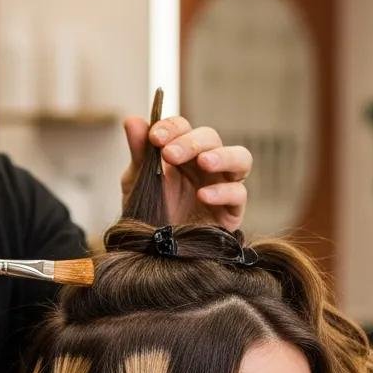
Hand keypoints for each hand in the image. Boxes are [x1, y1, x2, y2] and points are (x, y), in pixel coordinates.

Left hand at [121, 115, 251, 229]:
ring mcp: (222, 185)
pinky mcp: (232, 211)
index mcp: (182, 153)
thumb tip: (132, 120)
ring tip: (205, 162)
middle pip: (211, 138)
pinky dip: (223, 192)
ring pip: (240, 158)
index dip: (172, 127)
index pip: (184, 128)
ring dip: (222, 156)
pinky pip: (239, 194)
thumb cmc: (149, 214)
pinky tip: (204, 196)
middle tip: (169, 154)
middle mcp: (206, 164)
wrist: (154, 252)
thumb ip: (139, 153)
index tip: (155, 137)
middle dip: (191, 142)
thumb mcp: (138, 182)